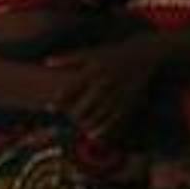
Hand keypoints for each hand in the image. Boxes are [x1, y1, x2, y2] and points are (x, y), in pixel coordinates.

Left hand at [55, 32, 173, 140]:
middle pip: (85, 105)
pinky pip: (114, 119)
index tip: (49, 109)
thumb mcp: (91, 52)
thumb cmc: (112, 54)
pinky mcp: (128, 101)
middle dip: (73, 115)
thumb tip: (46, 62)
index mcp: (93, 70)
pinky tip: (93, 136)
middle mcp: (104, 83)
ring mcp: (116, 93)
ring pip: (98, 114)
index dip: (59, 99)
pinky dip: (103, 129)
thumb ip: (69, 59)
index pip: (72, 88)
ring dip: (87, 124)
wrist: (142, 55)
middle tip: (65, 120)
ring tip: (77, 129)